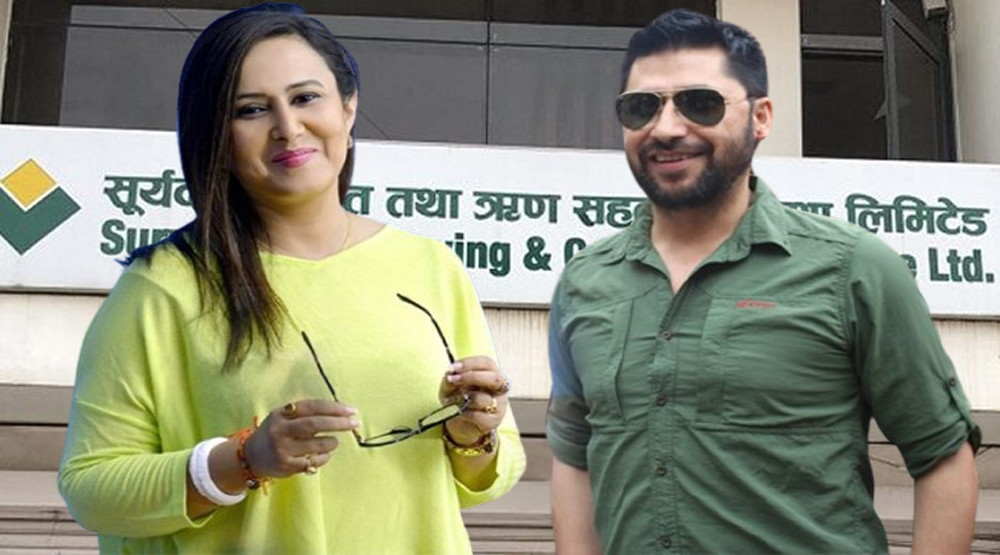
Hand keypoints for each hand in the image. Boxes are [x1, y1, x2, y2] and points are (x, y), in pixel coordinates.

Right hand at [244, 399, 358, 477]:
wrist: (251, 456)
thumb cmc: (275, 432)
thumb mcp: (283, 417)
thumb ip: (304, 413)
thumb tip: (339, 411)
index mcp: (282, 414)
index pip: (312, 407)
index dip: (334, 408)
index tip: (351, 410)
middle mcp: (281, 430)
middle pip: (314, 424)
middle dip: (338, 423)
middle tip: (355, 423)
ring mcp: (283, 449)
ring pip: (316, 445)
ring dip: (331, 442)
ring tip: (334, 441)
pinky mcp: (287, 466)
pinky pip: (313, 461)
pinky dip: (324, 457)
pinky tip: (324, 455)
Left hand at [440, 356, 508, 445]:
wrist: (462, 423)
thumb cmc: (460, 399)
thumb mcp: (451, 387)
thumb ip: (450, 380)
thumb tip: (450, 375)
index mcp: (491, 374)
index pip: (487, 363)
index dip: (470, 363)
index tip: (454, 367)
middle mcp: (499, 389)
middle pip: (494, 378)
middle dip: (471, 377)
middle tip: (453, 379)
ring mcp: (499, 406)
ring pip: (482, 399)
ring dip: (462, 399)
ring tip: (450, 402)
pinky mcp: (493, 421)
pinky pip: (477, 415)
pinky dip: (463, 413)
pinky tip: (458, 412)